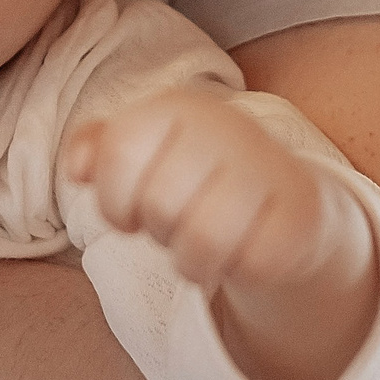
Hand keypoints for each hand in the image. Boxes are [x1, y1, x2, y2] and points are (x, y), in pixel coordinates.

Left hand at [65, 88, 370, 296]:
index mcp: (178, 107)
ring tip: (203, 246)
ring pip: (205, 242)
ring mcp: (270, 169)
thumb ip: (100, 150)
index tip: (130, 212)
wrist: (283, 196)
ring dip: (194, 260)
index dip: (115, 199)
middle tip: (175, 223)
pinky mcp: (303, 216)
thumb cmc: (193, 176)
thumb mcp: (143, 153)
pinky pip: (253, 266)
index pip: (120, 153)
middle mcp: (228, 128)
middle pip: (161, 204)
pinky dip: (240, 272)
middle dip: (158, 229)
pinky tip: (244, 252)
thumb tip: (76, 166)